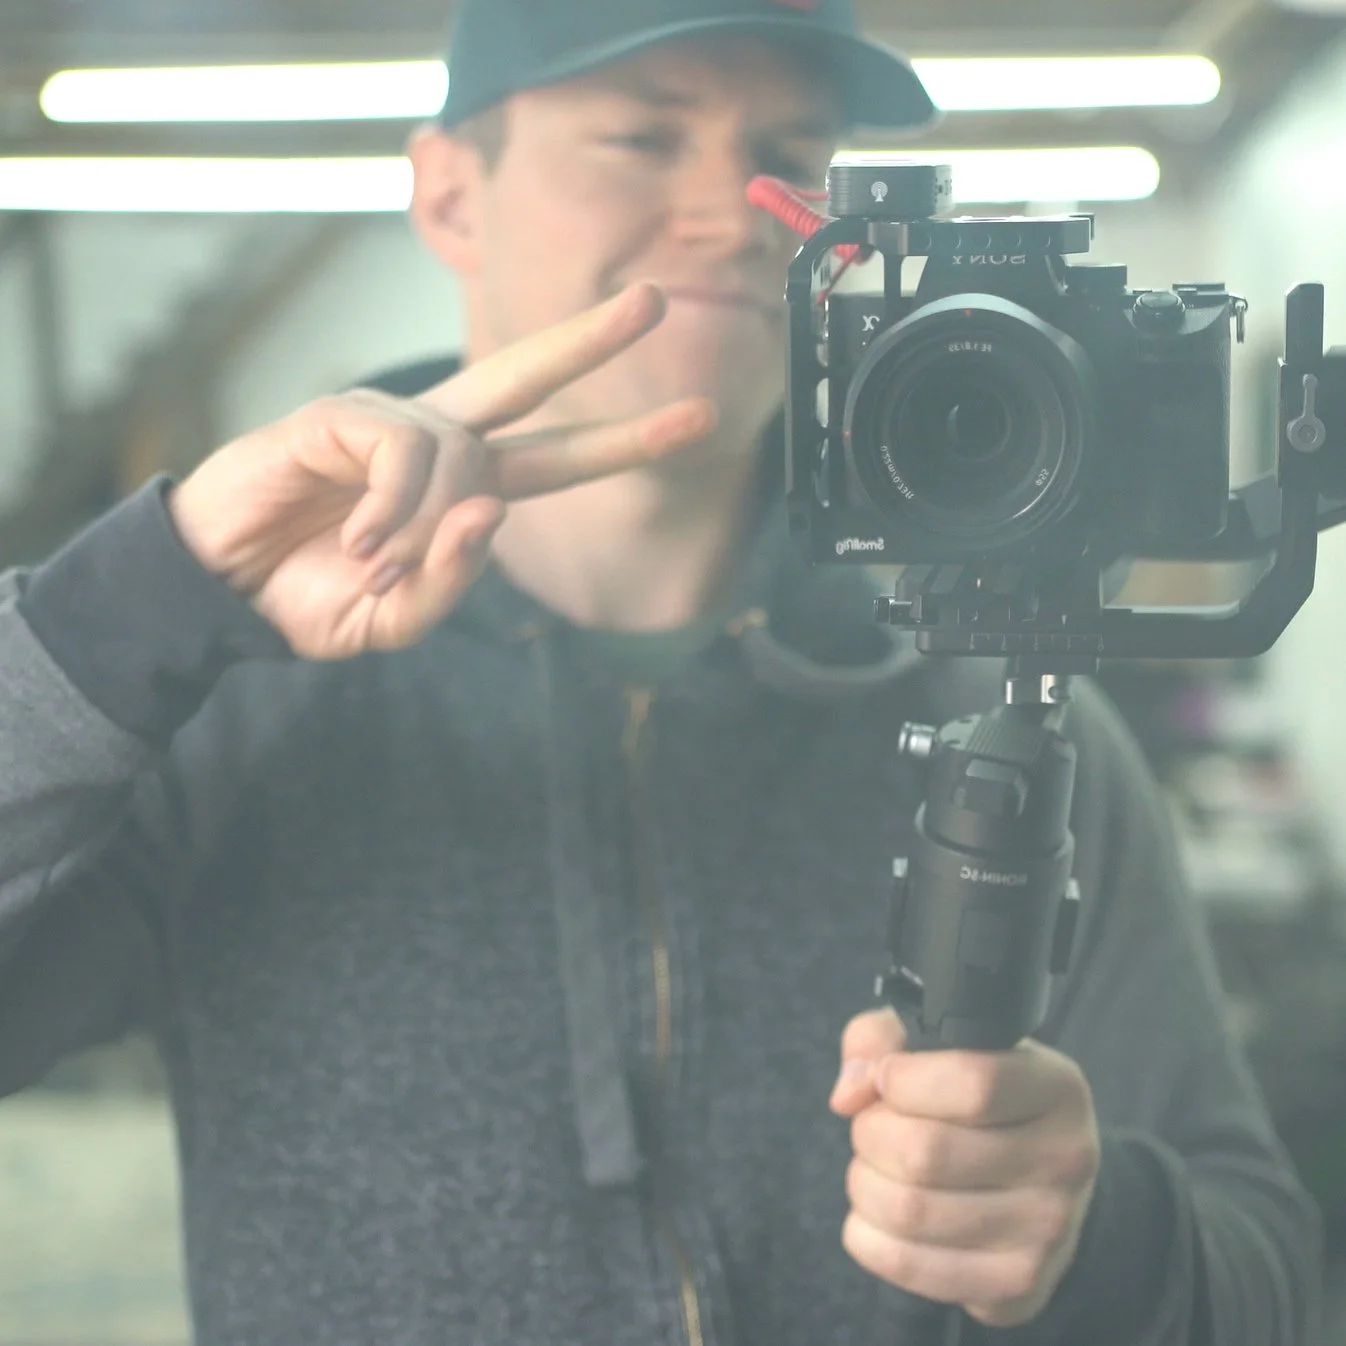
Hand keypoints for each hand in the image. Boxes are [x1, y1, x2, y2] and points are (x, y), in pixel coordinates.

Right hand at [168, 282, 715, 659]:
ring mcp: (387, 419)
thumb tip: (489, 510)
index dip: (625, 441)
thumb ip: (452, 580)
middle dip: (590, 340)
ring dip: (423, 525)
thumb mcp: (396, 618)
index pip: (557, 456)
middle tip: (656, 299)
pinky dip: (389, 506)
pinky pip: (399, 450)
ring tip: (371, 563)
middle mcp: (437, 440)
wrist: (221, 593)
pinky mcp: (335, 412)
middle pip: (525, 374)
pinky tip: (356, 538)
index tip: (696, 419)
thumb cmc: (309, 598)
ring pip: (457, 450)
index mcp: (464, 487)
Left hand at [829, 1007, 1099, 1328]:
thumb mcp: (942, 1044)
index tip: (887, 1078)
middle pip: (926, 1151)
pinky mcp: (1017, 1283)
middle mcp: (1064, 1159)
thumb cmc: (979, 1101)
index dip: (904, 1079)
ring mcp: (1046, 1230)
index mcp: (1055, 1087)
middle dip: (871, 1133)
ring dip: (865, 1183)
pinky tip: (876, 1214)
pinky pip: (908, 1265)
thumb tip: (848, 1095)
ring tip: (874, 1168)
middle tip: (872, 1127)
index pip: (971, 1083)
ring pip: (909, 1211)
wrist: (1042, 1185)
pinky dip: (868, 1236)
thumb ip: (882, 1041)